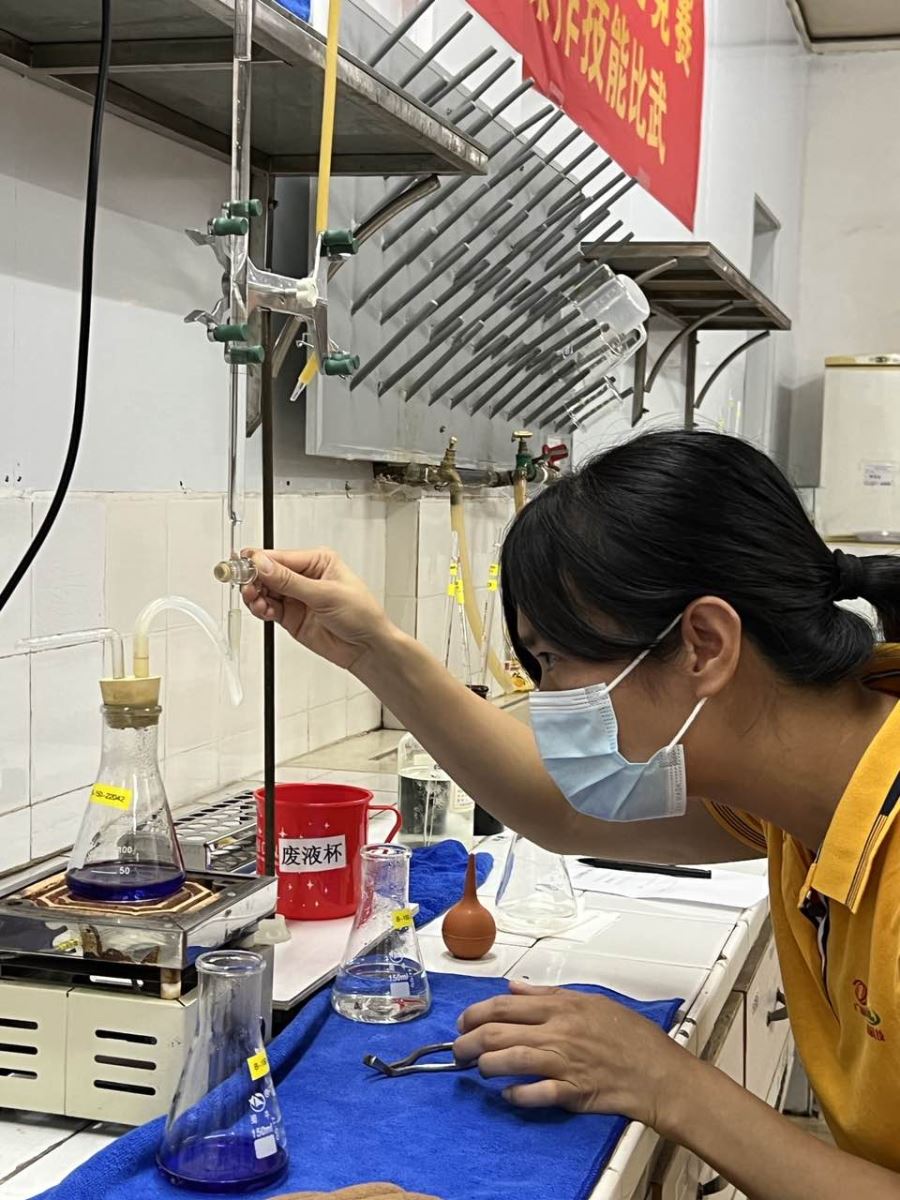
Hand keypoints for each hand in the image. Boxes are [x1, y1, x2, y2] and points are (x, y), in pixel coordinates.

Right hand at [241, 547, 393, 670]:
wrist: (367, 648)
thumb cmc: (361, 615)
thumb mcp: (326, 594)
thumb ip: (290, 581)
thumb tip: (263, 564)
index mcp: (317, 561)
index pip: (279, 556)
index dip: (259, 561)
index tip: (243, 567)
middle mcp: (304, 576)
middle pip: (267, 572)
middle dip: (254, 579)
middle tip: (248, 588)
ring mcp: (296, 597)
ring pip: (264, 590)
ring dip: (255, 595)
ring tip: (256, 601)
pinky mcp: (290, 616)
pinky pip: (267, 608)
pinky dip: (260, 609)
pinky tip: (263, 610)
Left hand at [453, 980, 685, 1125]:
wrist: (658, 1072)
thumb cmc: (628, 1034)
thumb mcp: (590, 1001)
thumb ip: (548, 995)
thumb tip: (515, 988)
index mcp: (561, 1007)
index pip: (505, 1005)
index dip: (475, 1013)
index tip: (462, 1022)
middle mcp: (557, 1032)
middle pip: (499, 1032)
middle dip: (469, 1041)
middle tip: (458, 1050)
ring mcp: (563, 1063)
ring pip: (510, 1060)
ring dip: (486, 1066)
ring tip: (478, 1069)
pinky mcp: (572, 1092)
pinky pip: (535, 1094)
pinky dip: (516, 1095)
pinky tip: (507, 1094)